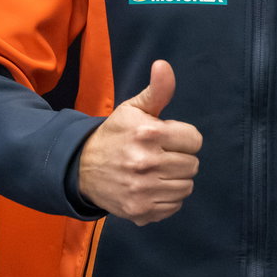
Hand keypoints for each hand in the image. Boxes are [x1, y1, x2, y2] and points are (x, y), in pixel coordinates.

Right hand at [77, 60, 202, 225]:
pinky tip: (151, 188)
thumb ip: (156, 90)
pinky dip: (167, 198)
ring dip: (175, 179)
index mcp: (148, 133)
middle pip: (193, 165)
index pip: (194, 140)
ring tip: (156, 171)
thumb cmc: (115, 135)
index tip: (167, 138)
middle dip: (179, 158)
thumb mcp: (133, 109)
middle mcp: (147, 163)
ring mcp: (143, 190)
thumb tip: (163, 65)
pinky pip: (174, 206)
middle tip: (160, 155)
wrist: (82, 168)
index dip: (182, 137)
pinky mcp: (140, 211)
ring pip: (186, 187)